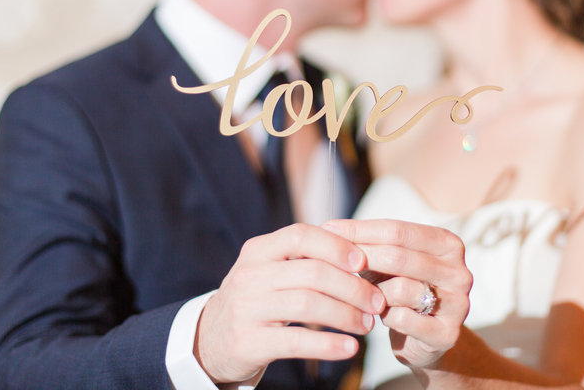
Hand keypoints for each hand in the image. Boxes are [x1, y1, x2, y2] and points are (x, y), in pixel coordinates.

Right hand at [194, 223, 385, 383]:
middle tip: (376, 301)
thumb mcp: (268, 271)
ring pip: (308, 305)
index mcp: (257, 251)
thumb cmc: (254, 301)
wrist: (207, 340)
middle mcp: (249, 276)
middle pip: (312, 272)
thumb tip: (359, 248)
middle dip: (353, 287)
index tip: (364, 261)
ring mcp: (246, 309)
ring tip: (367, 325)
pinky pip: (296, 342)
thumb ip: (303, 258)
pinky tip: (349, 348)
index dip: (336, 246)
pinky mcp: (248, 342)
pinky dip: (329, 345)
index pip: (300, 235)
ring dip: (346, 315)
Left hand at [323, 219, 471, 369]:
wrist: (424, 339)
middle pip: (399, 256)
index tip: (328, 229)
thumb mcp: (387, 263)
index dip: (360, 229)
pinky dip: (384, 316)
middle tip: (330, 261)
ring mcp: (459, 303)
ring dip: (373, 293)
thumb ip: (368, 245)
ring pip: (401, 288)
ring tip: (362, 295)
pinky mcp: (448, 333)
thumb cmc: (400, 289)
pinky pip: (403, 319)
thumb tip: (329, 229)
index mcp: (448, 243)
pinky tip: (376, 316)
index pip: (398, 230)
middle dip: (360, 258)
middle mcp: (460, 271)